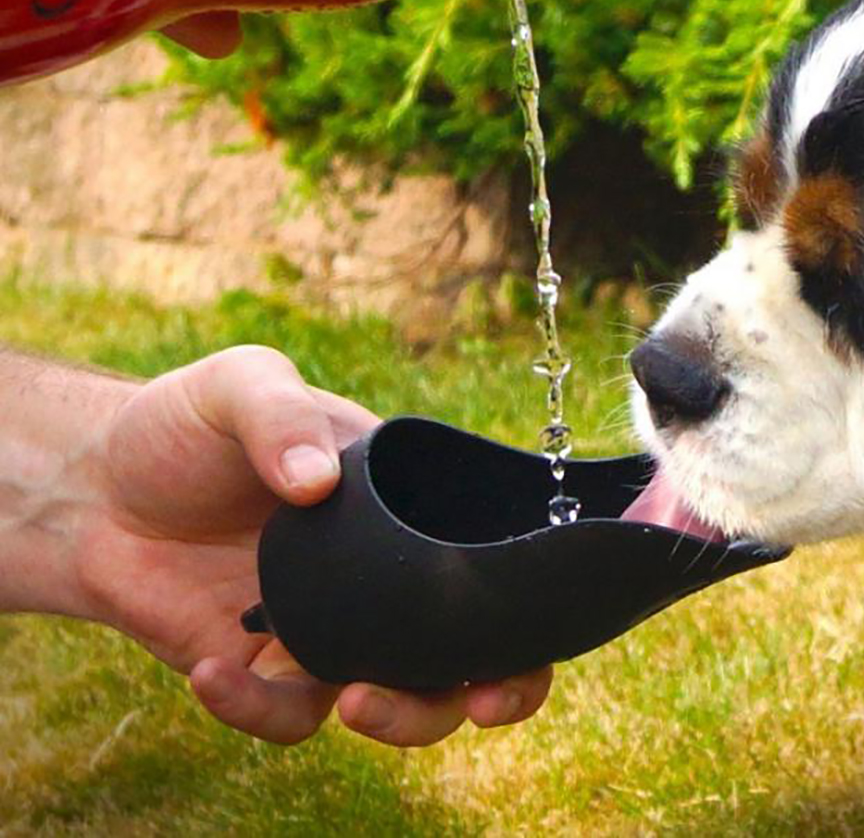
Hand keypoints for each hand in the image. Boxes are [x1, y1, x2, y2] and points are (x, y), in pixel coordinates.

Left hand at [72, 345, 551, 745]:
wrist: (95, 487)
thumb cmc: (185, 423)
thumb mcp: (238, 385)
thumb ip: (278, 414)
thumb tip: (317, 486)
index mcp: (402, 502)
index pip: (485, 552)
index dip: (523, 600)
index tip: (529, 630)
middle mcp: (381, 570)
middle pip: (466, 644)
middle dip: (493, 685)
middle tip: (480, 701)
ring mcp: (330, 624)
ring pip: (398, 696)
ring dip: (399, 716)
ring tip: (355, 702)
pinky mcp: (266, 668)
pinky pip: (287, 712)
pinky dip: (258, 708)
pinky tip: (213, 670)